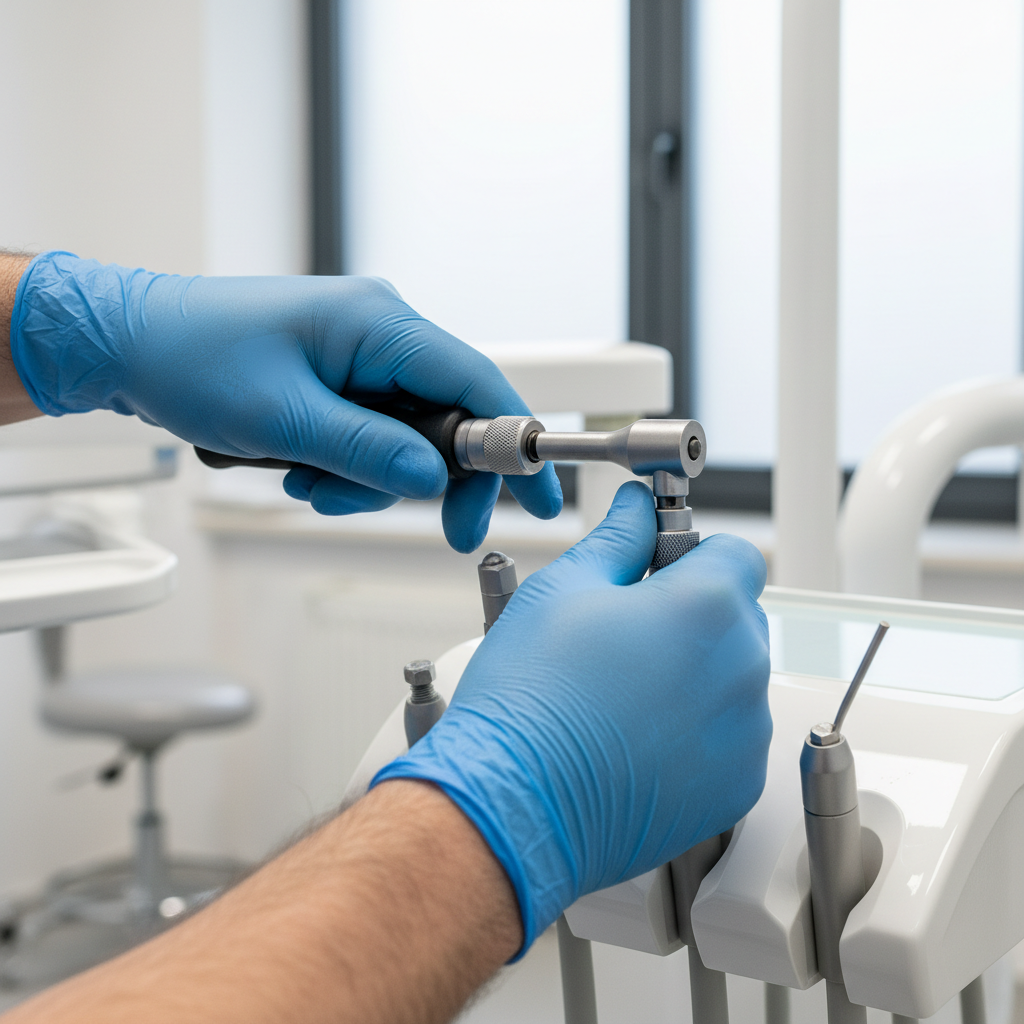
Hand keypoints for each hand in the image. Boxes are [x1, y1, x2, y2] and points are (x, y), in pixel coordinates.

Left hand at [10, 252, 561, 551]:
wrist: (127, 342)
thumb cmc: (190, 357)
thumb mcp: (284, 418)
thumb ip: (369, 452)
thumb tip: (434, 481)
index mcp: (379, 322)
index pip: (478, 383)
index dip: (518, 443)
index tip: (540, 495)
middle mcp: (380, 332)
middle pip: (450, 417)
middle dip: (434, 477)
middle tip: (438, 526)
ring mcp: (358, 355)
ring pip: (409, 436)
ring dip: (372, 477)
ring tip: (310, 482)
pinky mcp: (338, 377)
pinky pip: (372, 433)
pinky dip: (347, 465)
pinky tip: (302, 468)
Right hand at [373, 482, 772, 949]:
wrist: (515, 801)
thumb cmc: (530, 698)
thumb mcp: (564, 588)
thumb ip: (618, 539)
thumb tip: (636, 509)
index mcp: (707, 606)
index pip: (736, 554)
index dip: (693, 555)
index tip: (658, 570)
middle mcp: (742, 669)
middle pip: (737, 617)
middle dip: (692, 615)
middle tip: (624, 635)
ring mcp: (745, 734)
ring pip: (734, 679)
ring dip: (696, 675)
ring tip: (622, 695)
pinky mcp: (735, 787)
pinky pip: (730, 738)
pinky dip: (697, 732)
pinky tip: (636, 737)